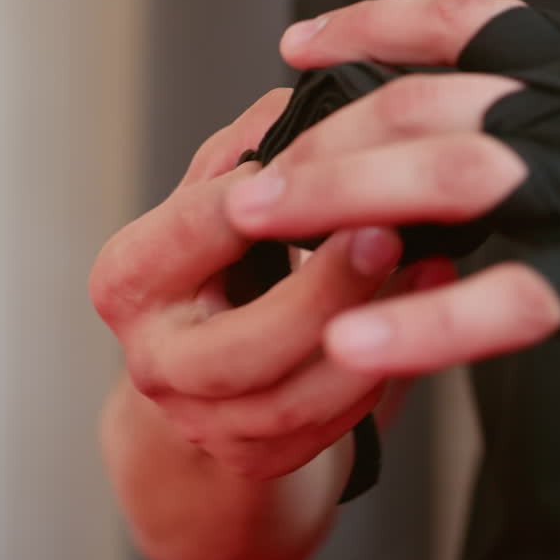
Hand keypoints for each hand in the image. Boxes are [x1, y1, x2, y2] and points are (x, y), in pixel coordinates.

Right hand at [89, 88, 451, 478]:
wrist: (204, 382)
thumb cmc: (218, 270)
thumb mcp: (216, 201)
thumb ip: (249, 151)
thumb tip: (305, 101)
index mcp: (131, 280)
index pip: (195, 231)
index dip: (266, 198)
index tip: (331, 163)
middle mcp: (155, 360)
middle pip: (242, 346)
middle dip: (324, 292)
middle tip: (387, 234)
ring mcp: (202, 422)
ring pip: (293, 401)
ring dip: (370, 339)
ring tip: (429, 275)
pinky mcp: (256, 459)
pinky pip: (330, 425)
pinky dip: (384, 373)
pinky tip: (426, 321)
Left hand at [227, 0, 559, 391]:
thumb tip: (498, 125)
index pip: (458, 23)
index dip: (368, 31)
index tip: (298, 51)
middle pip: (423, 100)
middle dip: (321, 134)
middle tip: (241, 173)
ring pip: (447, 173)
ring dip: (340, 199)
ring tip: (256, 227)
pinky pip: (506, 296)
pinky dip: (426, 321)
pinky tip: (357, 346)